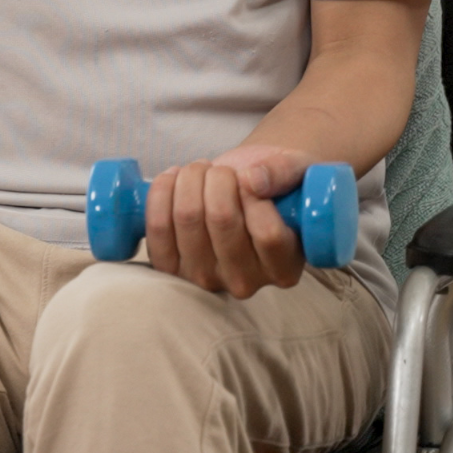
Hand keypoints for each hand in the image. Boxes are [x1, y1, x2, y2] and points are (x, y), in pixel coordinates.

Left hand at [144, 145, 318, 298]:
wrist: (240, 193)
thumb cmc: (273, 186)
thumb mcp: (295, 171)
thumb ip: (284, 173)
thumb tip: (254, 180)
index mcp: (284, 269)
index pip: (268, 235)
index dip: (254, 194)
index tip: (249, 175)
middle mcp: (246, 282)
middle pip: (222, 219)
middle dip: (218, 178)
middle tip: (222, 170)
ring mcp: (205, 277)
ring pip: (188, 217)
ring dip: (190, 180)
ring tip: (201, 170)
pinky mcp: (170, 268)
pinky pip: (157, 226)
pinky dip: (161, 192)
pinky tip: (174, 178)